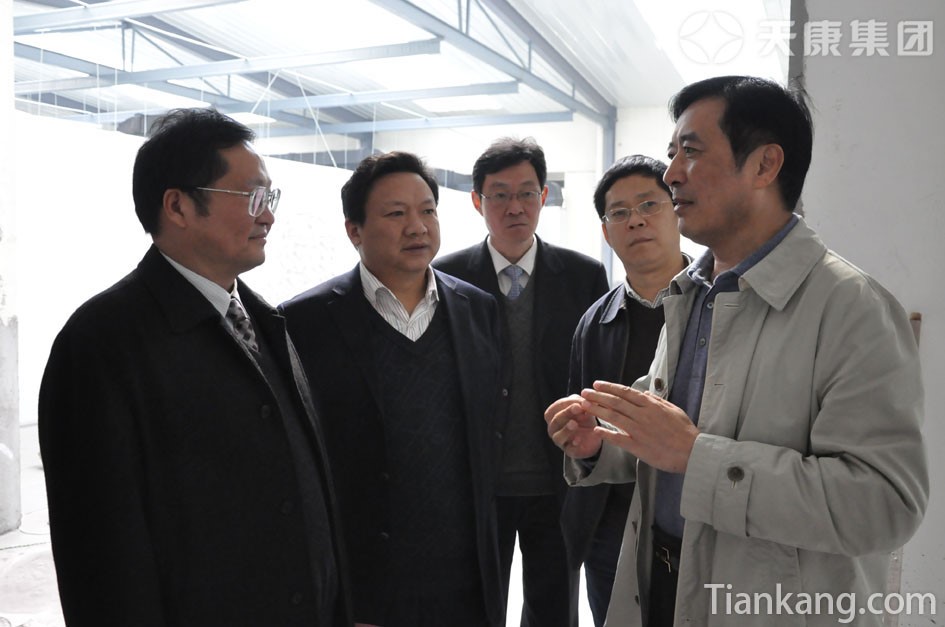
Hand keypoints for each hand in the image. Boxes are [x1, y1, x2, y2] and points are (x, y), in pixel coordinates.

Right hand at [544, 395, 603, 458]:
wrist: (592, 435)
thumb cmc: (583, 417)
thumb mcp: (583, 407)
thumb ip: (582, 402)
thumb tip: (585, 399)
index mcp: (553, 416)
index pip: (554, 408)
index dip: (565, 403)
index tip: (578, 400)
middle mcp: (554, 429)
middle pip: (556, 421)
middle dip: (566, 413)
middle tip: (577, 407)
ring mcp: (560, 441)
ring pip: (558, 436)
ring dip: (565, 429)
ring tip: (574, 424)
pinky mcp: (570, 451)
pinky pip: (569, 449)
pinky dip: (573, 444)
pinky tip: (579, 440)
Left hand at [580, 381, 698, 472]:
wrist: (693, 451)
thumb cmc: (685, 431)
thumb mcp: (673, 409)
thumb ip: (657, 401)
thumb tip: (643, 394)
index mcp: (651, 406)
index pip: (626, 393)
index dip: (609, 388)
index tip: (597, 384)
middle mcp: (643, 416)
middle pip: (615, 403)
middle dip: (597, 396)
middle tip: (584, 392)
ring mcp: (639, 431)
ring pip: (614, 417)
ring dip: (597, 410)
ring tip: (584, 406)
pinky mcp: (638, 447)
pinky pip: (619, 439)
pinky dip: (606, 434)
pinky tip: (596, 430)